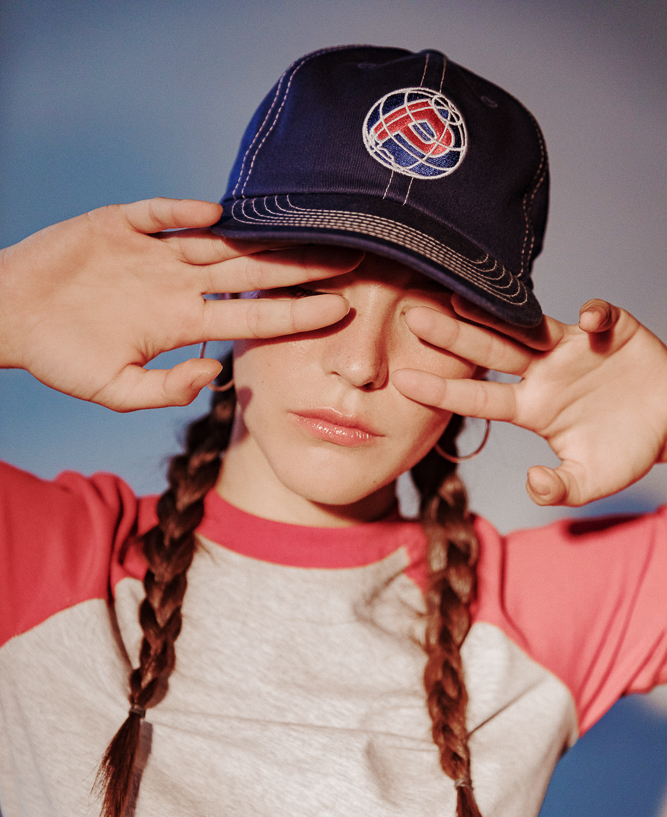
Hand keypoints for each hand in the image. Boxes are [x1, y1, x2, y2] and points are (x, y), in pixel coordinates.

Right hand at [0, 198, 358, 409]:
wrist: (11, 316)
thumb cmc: (61, 356)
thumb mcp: (115, 389)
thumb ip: (165, 389)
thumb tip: (216, 373)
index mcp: (181, 322)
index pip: (253, 316)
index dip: (296, 312)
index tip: (341, 309)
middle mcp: (177, 284)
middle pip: (251, 272)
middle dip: (300, 267)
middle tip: (353, 258)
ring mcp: (153, 252)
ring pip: (217, 240)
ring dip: (261, 236)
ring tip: (311, 227)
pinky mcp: (120, 224)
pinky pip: (158, 213)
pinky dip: (183, 211)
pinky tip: (217, 215)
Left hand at [392, 296, 666, 505]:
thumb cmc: (626, 450)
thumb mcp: (590, 481)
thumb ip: (559, 489)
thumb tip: (531, 484)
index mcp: (533, 407)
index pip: (479, 397)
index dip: (442, 388)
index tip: (402, 381)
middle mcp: (544, 374)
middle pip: (491, 350)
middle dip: (452, 334)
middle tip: (412, 317)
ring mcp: (573, 350)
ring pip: (529, 325)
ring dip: (498, 312)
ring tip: (462, 298)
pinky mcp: (611, 332)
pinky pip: (599, 317)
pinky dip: (596, 315)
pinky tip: (590, 320)